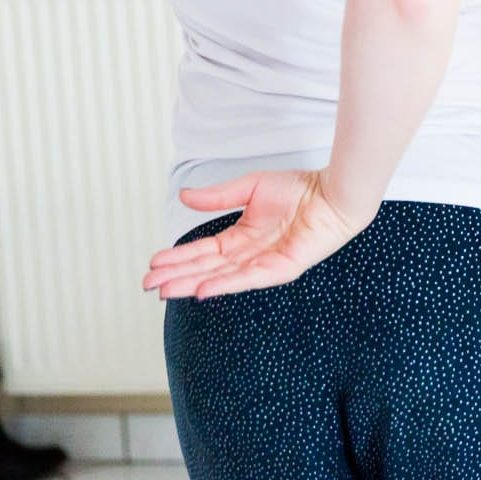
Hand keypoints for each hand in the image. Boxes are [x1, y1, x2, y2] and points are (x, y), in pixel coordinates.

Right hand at [141, 169, 364, 299]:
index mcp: (241, 237)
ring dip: (192, 283)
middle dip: (176, 277)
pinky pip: (250, 278)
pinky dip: (226, 284)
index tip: (152, 264)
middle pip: (206, 268)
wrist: (332, 191)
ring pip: (222, 277)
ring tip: (166, 291)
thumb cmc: (299, 188)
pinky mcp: (282, 268)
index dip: (178, 257)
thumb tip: (183, 196)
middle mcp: (250, 254)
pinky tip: (203, 290)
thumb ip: (217, 196)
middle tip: (148, 285)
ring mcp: (265, 264)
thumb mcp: (249, 188)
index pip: (203, 251)